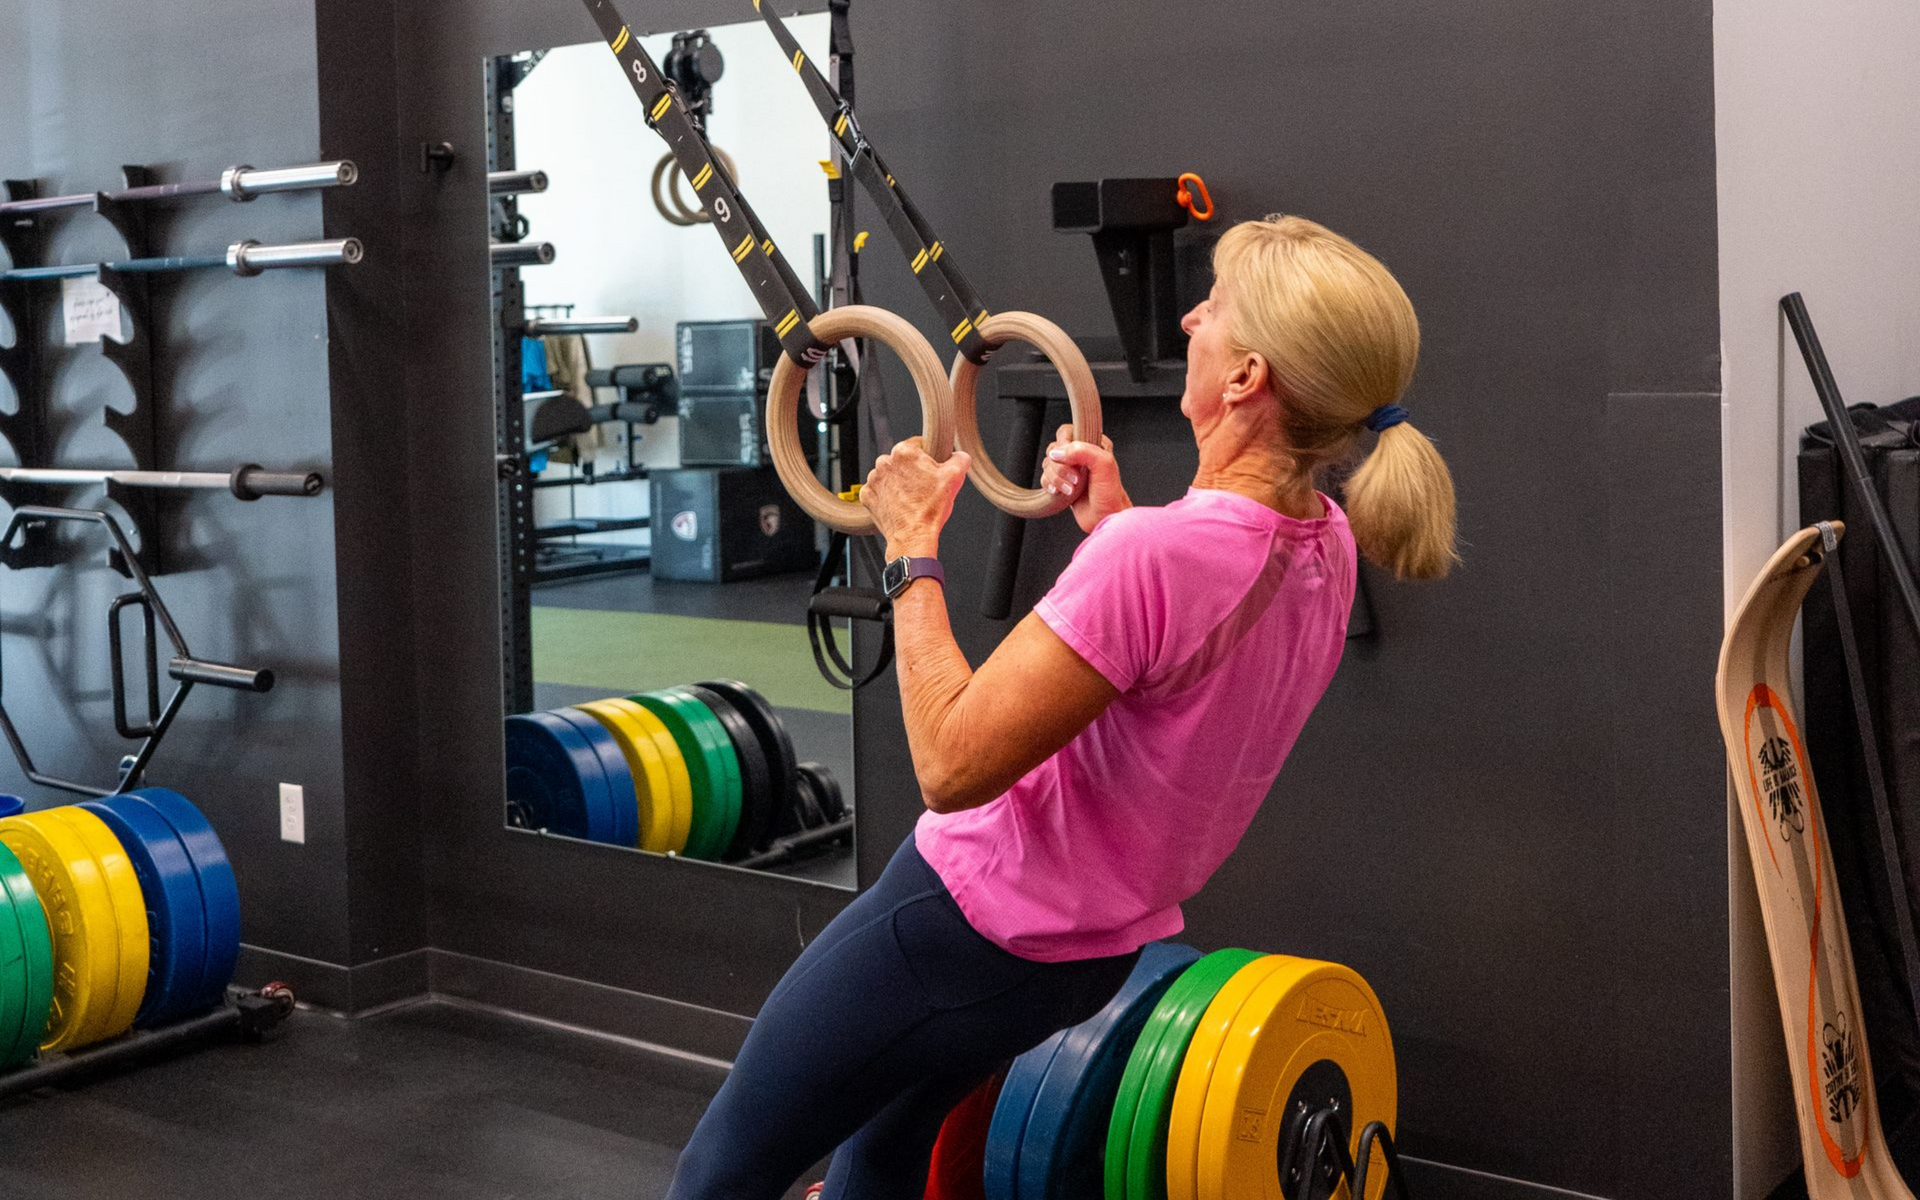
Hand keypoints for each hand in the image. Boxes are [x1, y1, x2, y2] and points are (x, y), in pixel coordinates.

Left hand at [861, 437, 971, 555]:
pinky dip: (888, 496)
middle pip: (903, 461)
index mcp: (904, 452)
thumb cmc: (931, 508)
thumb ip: (959, 458)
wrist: (913, 536)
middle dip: (913, 471)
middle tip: (924, 487)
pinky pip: (879, 491)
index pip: (919, 444)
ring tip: (912, 498)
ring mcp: (873, 480)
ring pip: (890, 475)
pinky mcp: (868, 496)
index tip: (932, 470)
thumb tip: (959, 456)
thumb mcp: (955, 477)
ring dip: (899, 483)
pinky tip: (900, 505)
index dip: (929, 457)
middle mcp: (884, 462)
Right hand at [1041, 425, 1129, 532]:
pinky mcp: (1063, 483)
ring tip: (1071, 489)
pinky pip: (1045, 478)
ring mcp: (1071, 469)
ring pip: (1048, 464)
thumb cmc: (1110, 494)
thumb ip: (1082, 451)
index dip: (1063, 445)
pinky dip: (1050, 485)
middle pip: (1053, 449)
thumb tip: (1057, 453)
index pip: (1066, 432)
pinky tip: (1060, 492)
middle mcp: (1080, 455)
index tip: (1070, 459)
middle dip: (1060, 467)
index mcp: (1092, 443)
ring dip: (1056, 478)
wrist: (1106, 517)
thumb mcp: (1104, 465)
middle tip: (1075, 479)